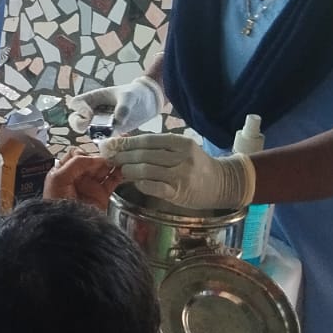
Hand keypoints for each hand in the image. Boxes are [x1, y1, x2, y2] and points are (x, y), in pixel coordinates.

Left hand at [44, 153, 122, 208]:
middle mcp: (77, 177)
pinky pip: (112, 182)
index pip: (75, 155)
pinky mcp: (101, 195)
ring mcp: (90, 186)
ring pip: (103, 170)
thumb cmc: (56, 202)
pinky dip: (118, 175)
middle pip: (91, 161)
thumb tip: (97, 159)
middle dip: (100, 159)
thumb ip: (76, 164)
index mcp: (63, 171)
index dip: (84, 154)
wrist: (66, 227)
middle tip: (109, 158)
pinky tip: (122, 169)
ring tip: (119, 160)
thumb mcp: (59, 178)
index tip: (91, 159)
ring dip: (111, 164)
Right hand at [69, 75, 163, 134]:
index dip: (79, 110)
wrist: (148, 102)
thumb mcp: (130, 96)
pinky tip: (112, 140)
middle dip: (78, 125)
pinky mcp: (109, 133)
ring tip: (105, 133)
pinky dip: (103, 141)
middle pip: (75, 119)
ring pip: (86, 131)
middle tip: (89, 127)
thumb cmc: (135, 94)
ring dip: (92, 134)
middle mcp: (93, 111)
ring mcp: (100, 123)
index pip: (76, 103)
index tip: (90, 114)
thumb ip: (123, 107)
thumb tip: (117, 121)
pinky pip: (100, 139)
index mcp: (93, 98)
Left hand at [101, 133, 254, 210]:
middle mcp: (182, 157)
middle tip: (111, 158)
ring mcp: (181, 175)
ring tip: (122, 170)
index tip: (111, 144)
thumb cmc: (195, 164)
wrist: (222, 183)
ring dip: (129, 170)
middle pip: (145, 154)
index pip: (148, 140)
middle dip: (123, 156)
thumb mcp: (180, 149)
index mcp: (181, 143)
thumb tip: (124, 142)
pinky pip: (154, 187)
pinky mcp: (179, 192)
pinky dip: (141, 184)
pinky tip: (136, 182)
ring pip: (147, 170)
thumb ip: (157, 146)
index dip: (126, 142)